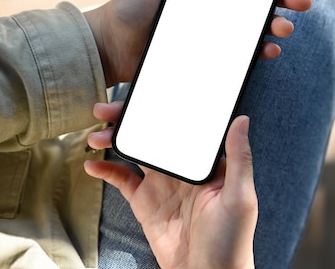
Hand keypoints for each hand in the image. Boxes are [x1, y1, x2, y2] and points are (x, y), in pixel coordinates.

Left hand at [84, 0, 311, 86]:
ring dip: (276, 26)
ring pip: (256, 27)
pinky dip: (258, 52)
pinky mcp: (212, 55)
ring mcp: (217, 31)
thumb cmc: (133, 1)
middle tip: (303, 4)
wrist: (112, 42)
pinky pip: (241, 54)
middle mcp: (219, 6)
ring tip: (284, 28)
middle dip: (286, 1)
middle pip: (261, 1)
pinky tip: (269, 50)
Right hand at [85, 102, 256, 268]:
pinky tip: (92, 164)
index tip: (144, 95)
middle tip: (106, 110)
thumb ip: (239, 158)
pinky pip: (123, 181)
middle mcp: (183, 167)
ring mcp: (163, 184)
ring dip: (115, 141)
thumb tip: (242, 119)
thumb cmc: (232, 239)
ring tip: (96, 136)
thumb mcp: (240, 196)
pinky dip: (106, 171)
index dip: (163, 108)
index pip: (183, 126)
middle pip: (154, 134)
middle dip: (131, 119)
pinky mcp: (146, 203)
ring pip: (136, 152)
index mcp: (206, 161)